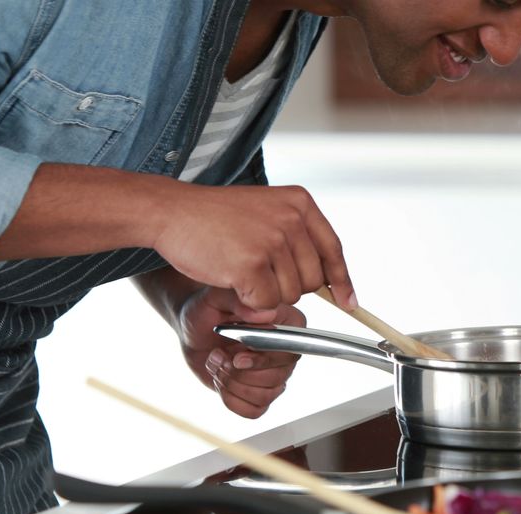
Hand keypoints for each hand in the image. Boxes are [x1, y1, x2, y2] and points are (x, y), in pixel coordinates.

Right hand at [153, 183, 356, 311]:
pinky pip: (267, 303)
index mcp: (300, 203)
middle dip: (289, 286)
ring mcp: (272, 241)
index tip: (349, 302)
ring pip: (291, 295)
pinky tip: (232, 277)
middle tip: (258, 270)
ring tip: (241, 267)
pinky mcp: (251, 265)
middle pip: (313, 280)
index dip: (342, 280)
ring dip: (267, 293)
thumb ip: (296, 240)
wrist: (171, 211)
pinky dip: (250, 301)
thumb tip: (328, 287)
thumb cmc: (215, 217)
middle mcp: (292, 219)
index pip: (333, 249)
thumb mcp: (266, 212)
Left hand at [179, 286, 303, 417]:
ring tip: (217, 364)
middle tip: (218, 357)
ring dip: (232, 385)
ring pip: (266, 397)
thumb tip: (266, 314)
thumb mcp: (216, 299)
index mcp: (287, 324)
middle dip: (240, 374)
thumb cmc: (207, 310)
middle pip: (277, 379)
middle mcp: (285, 351)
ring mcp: (273, 373)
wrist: (193, 330)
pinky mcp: (258, 391)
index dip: (264, 360)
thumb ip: (240, 301)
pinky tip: (221, 381)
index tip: (237, 358)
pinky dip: (232, 400)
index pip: (291, 352)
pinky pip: (254, 410)